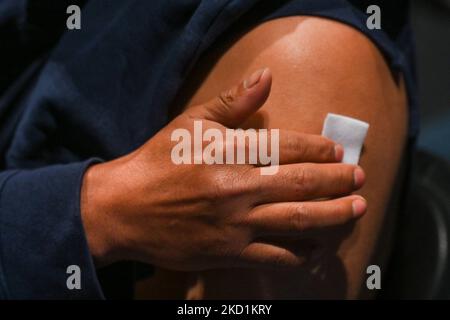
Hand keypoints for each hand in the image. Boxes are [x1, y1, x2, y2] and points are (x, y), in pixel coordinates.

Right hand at [81, 68, 365, 269]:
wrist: (124, 209)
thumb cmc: (157, 161)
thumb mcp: (190, 123)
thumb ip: (232, 103)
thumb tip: (266, 77)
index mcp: (230, 153)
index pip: (289, 147)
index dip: (320, 149)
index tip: (337, 151)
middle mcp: (239, 189)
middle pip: (302, 184)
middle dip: (338, 181)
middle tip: (360, 177)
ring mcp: (236, 225)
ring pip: (297, 221)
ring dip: (333, 216)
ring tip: (356, 209)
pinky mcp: (228, 254)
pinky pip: (276, 256)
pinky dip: (301, 253)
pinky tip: (316, 247)